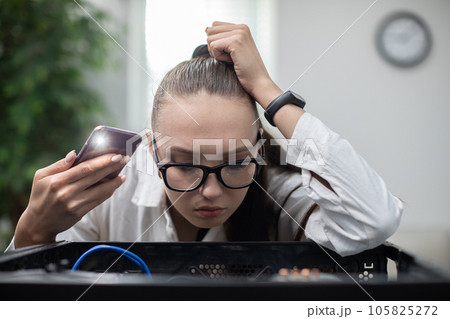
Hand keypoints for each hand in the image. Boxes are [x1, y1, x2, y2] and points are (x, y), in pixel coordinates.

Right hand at [14, 150, 128, 247]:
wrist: (38, 224)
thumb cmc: (40, 196)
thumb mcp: (41, 177)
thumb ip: (59, 165)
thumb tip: (75, 153)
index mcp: (57, 181)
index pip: (85, 168)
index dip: (102, 161)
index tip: (115, 155)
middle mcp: (67, 192)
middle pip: (95, 177)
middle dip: (112, 167)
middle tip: (125, 159)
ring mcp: (74, 204)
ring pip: (100, 190)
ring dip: (114, 182)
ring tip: (123, 174)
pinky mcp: (79, 213)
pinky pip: (98, 200)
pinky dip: (108, 192)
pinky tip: (115, 185)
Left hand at [206, 21, 281, 107]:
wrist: (258, 82)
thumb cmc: (246, 70)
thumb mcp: (233, 50)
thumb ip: (222, 38)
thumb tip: (206, 28)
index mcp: (241, 27)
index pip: (215, 26)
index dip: (217, 42)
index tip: (231, 53)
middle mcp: (241, 27)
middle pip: (210, 32)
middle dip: (215, 47)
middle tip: (231, 57)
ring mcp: (239, 33)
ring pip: (210, 39)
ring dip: (217, 53)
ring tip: (233, 60)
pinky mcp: (235, 42)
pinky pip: (213, 46)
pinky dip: (219, 57)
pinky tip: (232, 62)